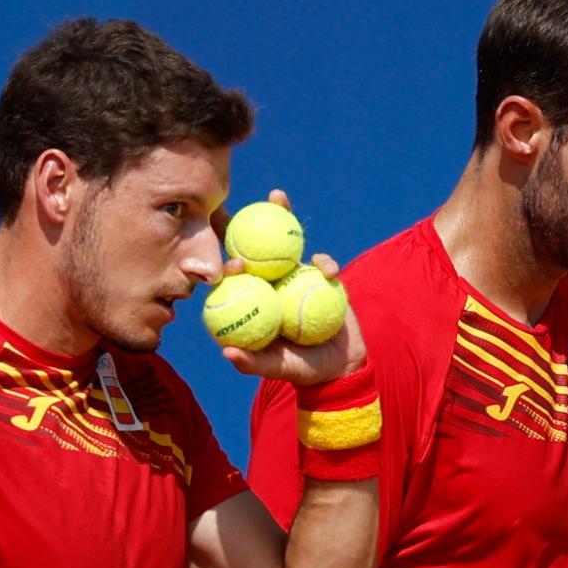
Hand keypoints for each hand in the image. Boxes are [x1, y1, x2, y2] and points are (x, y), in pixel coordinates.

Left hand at [218, 190, 367, 385]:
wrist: (341, 365)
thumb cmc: (304, 370)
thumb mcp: (279, 368)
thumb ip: (254, 362)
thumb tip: (227, 353)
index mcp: (254, 301)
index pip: (236, 278)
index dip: (229, 265)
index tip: (236, 264)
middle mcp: (271, 284)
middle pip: (255, 249)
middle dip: (246, 222)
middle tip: (244, 207)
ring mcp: (295, 277)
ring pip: (286, 243)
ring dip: (281, 216)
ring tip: (277, 197)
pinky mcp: (320, 276)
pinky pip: (321, 263)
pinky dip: (324, 263)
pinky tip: (327, 268)